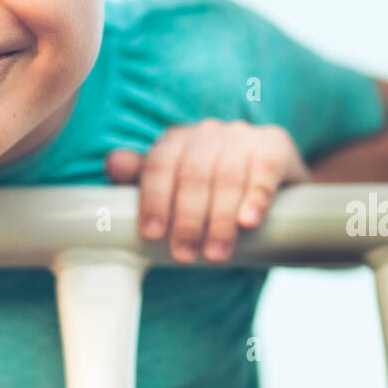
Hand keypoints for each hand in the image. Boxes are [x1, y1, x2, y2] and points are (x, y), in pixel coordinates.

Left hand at [105, 119, 309, 263]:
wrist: (274, 184)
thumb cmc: (214, 191)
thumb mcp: (178, 189)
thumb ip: (145, 180)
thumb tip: (112, 163)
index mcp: (177, 140)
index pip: (159, 164)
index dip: (154, 199)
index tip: (153, 235)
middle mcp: (208, 132)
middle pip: (193, 173)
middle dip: (187, 218)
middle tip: (185, 255)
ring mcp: (243, 135)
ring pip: (227, 176)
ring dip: (220, 218)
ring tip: (215, 254)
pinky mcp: (275, 145)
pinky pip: (264, 169)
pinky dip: (256, 197)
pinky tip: (249, 222)